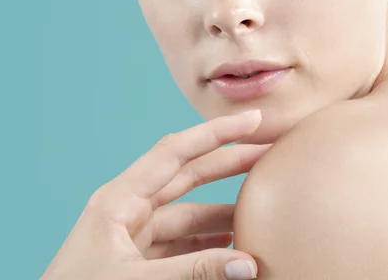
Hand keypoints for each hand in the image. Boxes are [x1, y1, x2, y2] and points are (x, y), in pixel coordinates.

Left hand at [41, 110, 270, 279]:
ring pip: (188, 212)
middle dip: (228, 162)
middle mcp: (128, 209)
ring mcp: (134, 234)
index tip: (251, 121)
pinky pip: (182, 242)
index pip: (173, 153)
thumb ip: (191, 270)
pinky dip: (209, 242)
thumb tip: (248, 264)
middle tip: (269, 151)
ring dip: (224, 210)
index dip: (214, 134)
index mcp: (118, 200)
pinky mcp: (139, 258)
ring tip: (263, 206)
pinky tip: (235, 245)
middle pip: (186, 175)